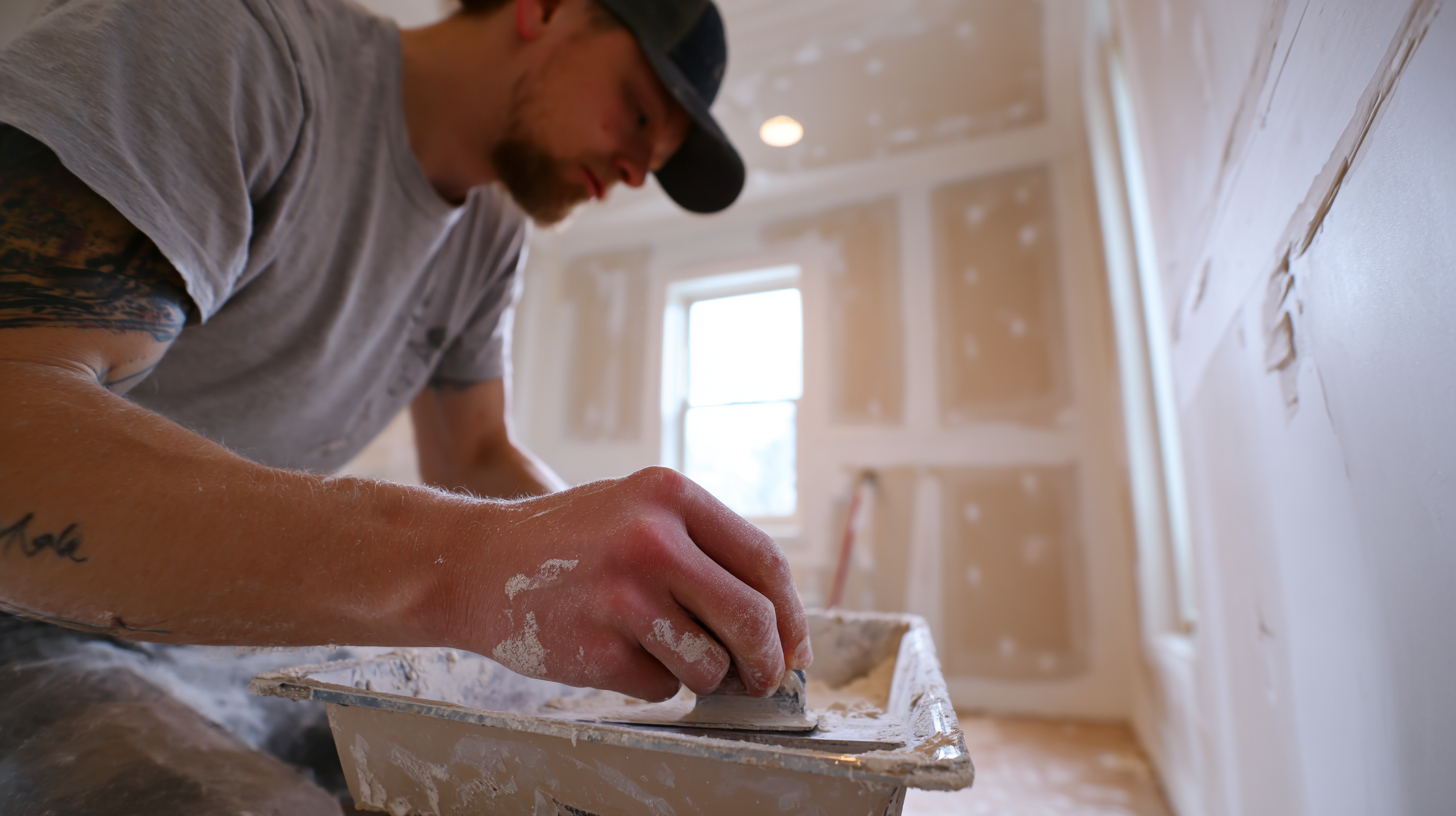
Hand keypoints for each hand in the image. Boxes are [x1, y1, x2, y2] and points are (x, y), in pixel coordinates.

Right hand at [440, 467, 811, 700]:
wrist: (473, 563)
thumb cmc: (569, 542)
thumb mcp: (638, 510)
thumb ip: (704, 551)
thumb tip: (776, 624)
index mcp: (670, 496)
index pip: (764, 561)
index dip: (790, 613)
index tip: (795, 645)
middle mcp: (651, 539)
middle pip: (751, 618)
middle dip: (767, 661)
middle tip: (763, 680)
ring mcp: (622, 596)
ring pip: (709, 664)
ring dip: (701, 675)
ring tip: (665, 652)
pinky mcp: (596, 648)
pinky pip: (660, 687)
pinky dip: (653, 683)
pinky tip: (618, 653)